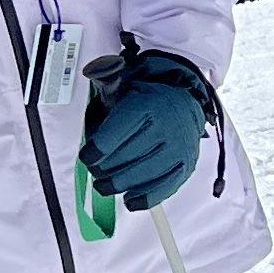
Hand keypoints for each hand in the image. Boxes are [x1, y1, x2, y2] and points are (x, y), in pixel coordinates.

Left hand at [81, 50, 211, 210]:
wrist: (184, 104)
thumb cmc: (148, 101)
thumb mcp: (126, 87)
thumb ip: (108, 84)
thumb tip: (94, 72)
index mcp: (148, 105)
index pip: (117, 133)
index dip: (96, 150)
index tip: (87, 156)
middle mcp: (166, 126)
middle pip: (127, 157)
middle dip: (104, 169)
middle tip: (95, 171)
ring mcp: (179, 148)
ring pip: (144, 175)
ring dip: (119, 185)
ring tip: (105, 186)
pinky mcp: (186, 166)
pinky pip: (165, 189)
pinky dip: (144, 198)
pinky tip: (129, 200)